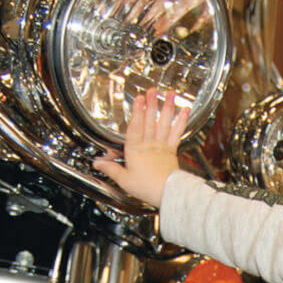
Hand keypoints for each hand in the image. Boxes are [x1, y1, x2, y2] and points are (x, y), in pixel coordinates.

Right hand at [92, 87, 189, 207]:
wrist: (168, 193)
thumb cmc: (146, 187)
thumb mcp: (123, 179)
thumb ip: (111, 169)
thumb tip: (97, 163)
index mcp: (136, 150)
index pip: (135, 127)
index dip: (137, 112)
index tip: (139, 98)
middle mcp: (150, 145)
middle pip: (150, 121)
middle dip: (151, 104)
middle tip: (153, 89)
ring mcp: (162, 146)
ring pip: (164, 124)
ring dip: (167, 107)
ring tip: (170, 94)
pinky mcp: (172, 151)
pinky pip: (177, 133)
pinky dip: (181, 121)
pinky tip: (184, 111)